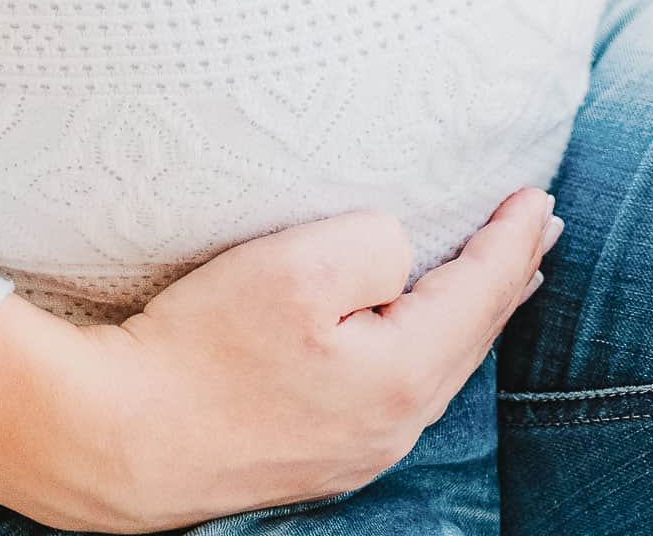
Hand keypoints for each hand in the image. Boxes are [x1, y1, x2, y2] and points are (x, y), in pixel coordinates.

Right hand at [0, 187, 562, 531]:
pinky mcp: (309, 456)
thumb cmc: (199, 348)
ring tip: (488, 280)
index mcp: (402, 377)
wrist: (115, 438)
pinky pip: (390, 390)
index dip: (512, 239)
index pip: (481, 295)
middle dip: (504, 279)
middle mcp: (391, 426)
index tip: (538, 197)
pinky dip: (415, 347)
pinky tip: (402, 335)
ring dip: (462, 314)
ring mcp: (351, 450)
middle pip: (468, 338)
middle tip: (536, 230)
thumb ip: (372, 245)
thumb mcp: (294, 267)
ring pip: (431, 368)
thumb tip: (397, 254)